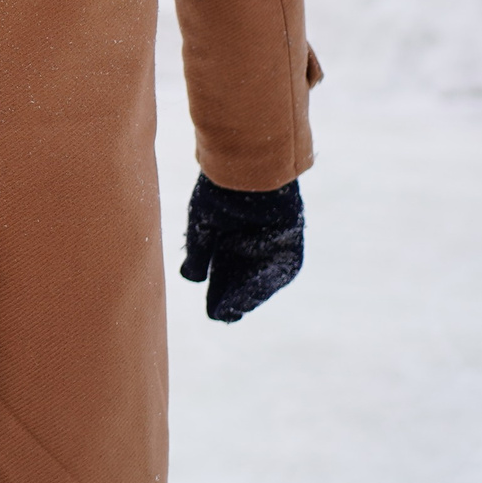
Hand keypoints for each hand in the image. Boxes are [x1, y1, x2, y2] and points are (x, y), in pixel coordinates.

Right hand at [178, 173, 303, 321]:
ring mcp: (271, 242)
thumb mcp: (203, 227)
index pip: (224, 274)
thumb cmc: (221, 192)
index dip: (218, 293)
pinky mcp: (291, 239)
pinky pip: (283, 267)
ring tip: (236, 309)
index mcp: (228, 239)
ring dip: (251, 295)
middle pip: (243, 280)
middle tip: (224, 315)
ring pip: (263, 276)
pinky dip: (269, 281)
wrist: (245, 167)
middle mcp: (250, 243)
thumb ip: (198, 255)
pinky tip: (253, 292)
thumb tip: (191, 279)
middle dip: (234, 299)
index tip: (212, 311)